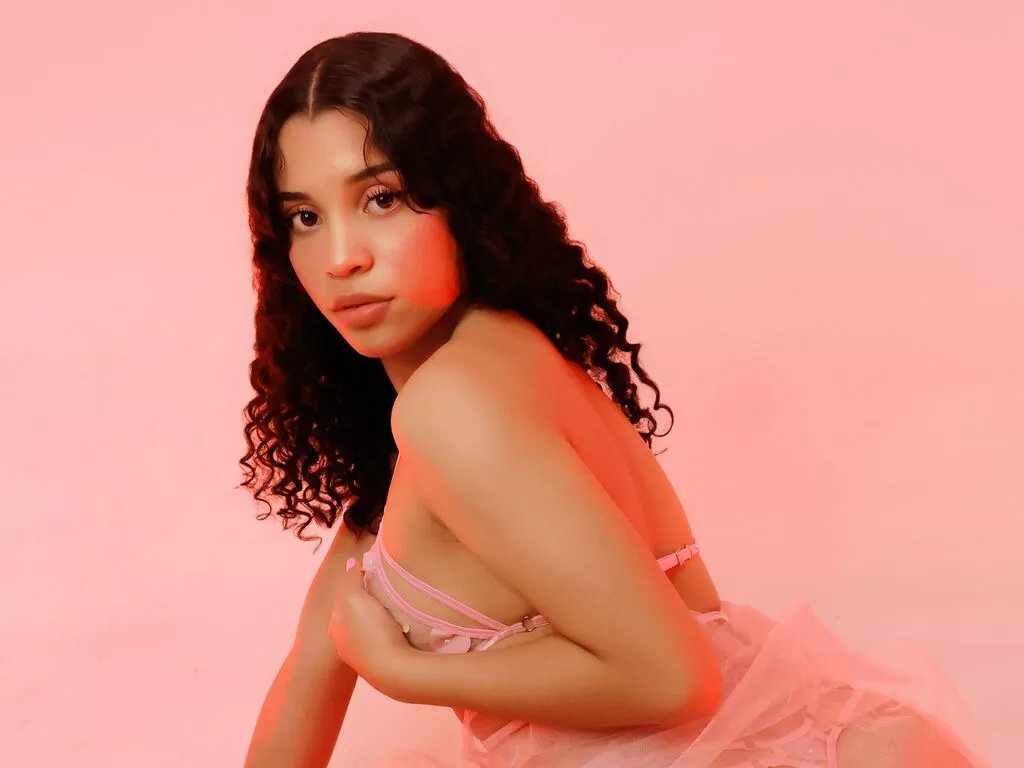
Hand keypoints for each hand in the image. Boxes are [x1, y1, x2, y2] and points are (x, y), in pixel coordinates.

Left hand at [328, 554, 413, 694]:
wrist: (394, 671)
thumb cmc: (372, 631)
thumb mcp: (354, 596)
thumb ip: (350, 578)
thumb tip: (351, 562)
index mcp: (335, 627)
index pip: (346, 597)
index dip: (360, 583)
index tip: (377, 576)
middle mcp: (345, 644)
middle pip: (359, 613)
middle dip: (371, 603)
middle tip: (389, 591)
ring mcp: (363, 658)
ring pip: (372, 628)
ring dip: (382, 618)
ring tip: (399, 610)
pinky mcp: (382, 666)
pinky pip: (385, 641)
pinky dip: (392, 632)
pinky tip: (403, 630)